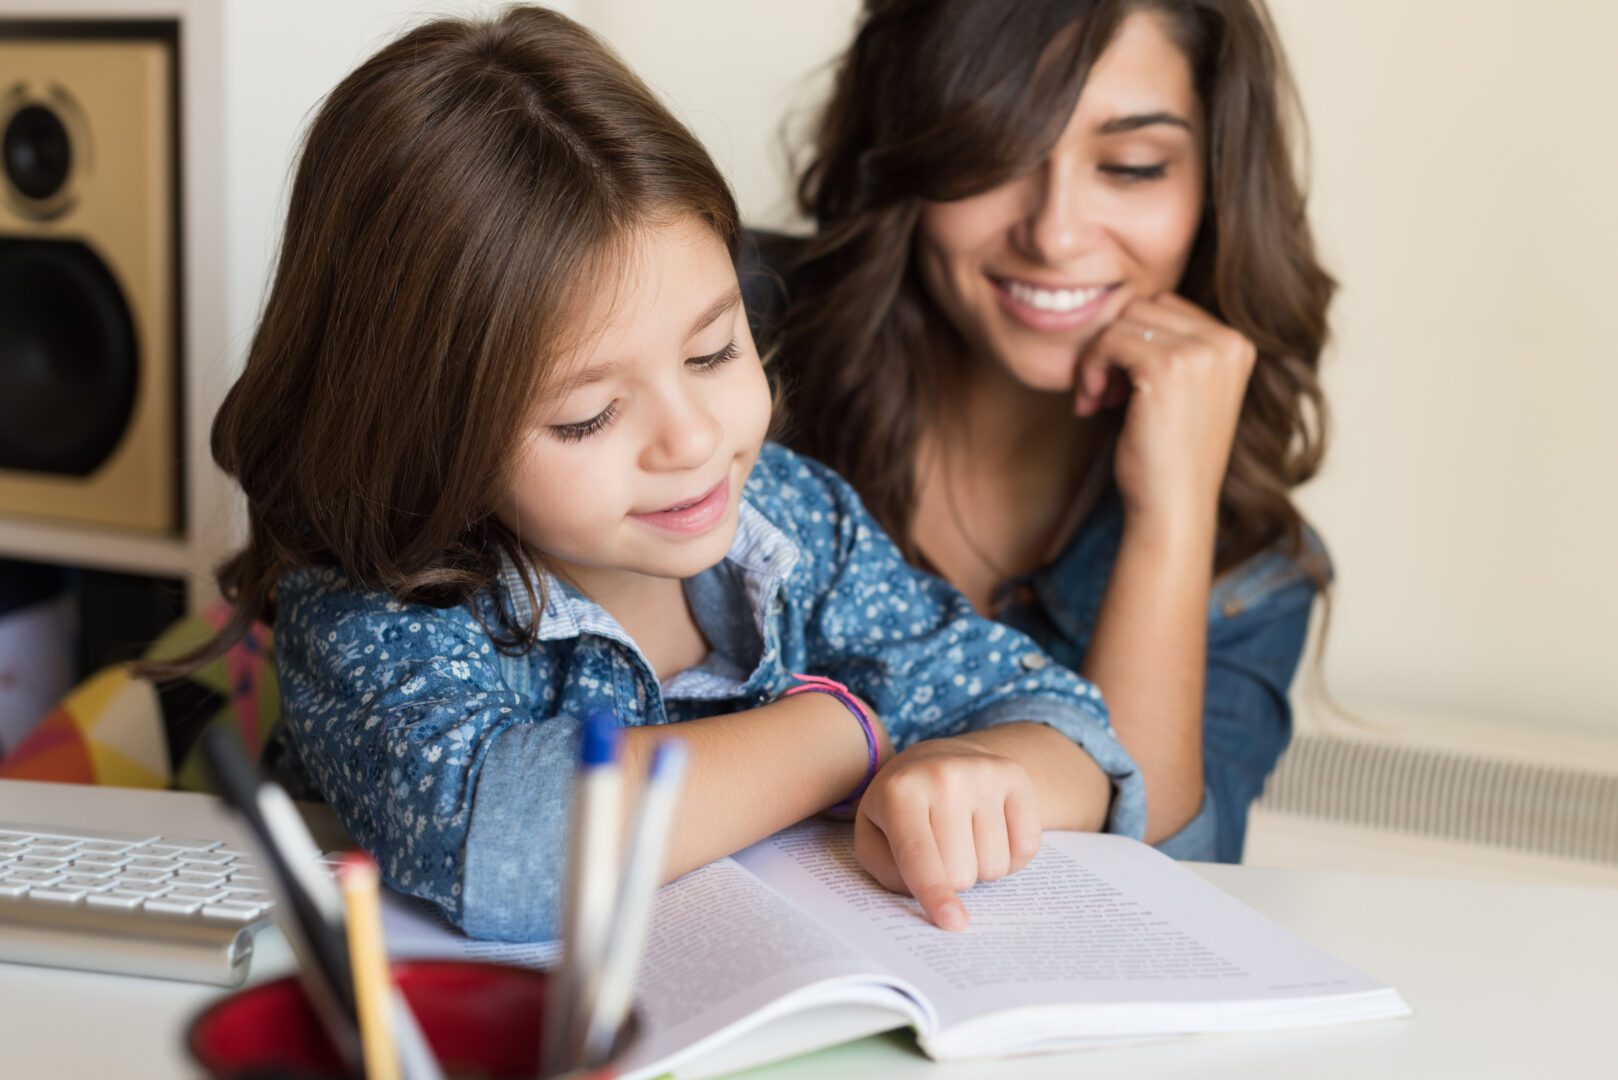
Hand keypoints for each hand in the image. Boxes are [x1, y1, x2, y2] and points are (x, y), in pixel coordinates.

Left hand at [852, 733, 1041, 930]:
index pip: (919, 855)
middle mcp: (943, 777)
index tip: (953, 922)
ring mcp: (982, 773)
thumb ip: (889, 871)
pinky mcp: (1014, 776)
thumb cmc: (901, 808)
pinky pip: (1026, 847)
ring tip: (963, 837)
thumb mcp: (873, 835)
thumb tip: (935, 895)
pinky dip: (1010, 854)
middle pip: (961, 872)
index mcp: (899, 792)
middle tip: (940, 850)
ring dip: (981, 867)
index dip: (935, 893)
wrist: (938, 759)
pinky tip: (990, 830)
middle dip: (952, 879)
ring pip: (995, 865)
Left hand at [1072, 293, 1255, 525]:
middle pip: (1143, 307)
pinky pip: (1109, 340)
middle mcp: (1228, 342)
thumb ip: (1173, 347)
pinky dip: (1090, 368)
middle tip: (1105, 394)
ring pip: (1123, 320)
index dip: (1134, 341)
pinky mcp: (1167, 368)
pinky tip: (1091, 404)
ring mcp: (1201, 353)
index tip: (1121, 385)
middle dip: (1114, 347)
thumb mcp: (1185, 391)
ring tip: (1099, 400)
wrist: (1174, 508)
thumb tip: (1124, 308)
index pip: (1166, 306)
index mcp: (1238, 344)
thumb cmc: (1170, 457)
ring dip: (1098, 358)